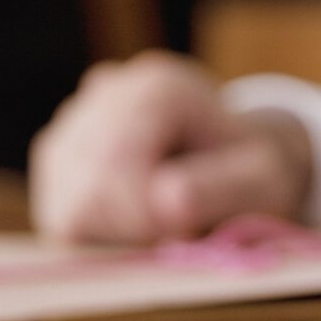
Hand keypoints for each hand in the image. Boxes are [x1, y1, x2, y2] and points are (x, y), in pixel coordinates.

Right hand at [30, 51, 313, 243]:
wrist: (238, 163)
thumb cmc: (254, 173)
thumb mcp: (263, 181)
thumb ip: (222, 189)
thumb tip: (166, 203)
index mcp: (159, 86)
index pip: (116, 164)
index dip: (143, 216)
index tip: (185, 233)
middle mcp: (107, 92)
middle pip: (86, 188)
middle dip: (132, 228)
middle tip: (180, 232)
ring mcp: (74, 122)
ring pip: (67, 206)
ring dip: (116, 233)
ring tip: (163, 221)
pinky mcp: (57, 158)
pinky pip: (60, 215)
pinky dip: (100, 233)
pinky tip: (138, 218)